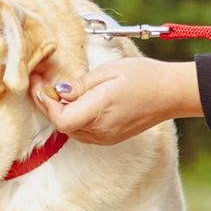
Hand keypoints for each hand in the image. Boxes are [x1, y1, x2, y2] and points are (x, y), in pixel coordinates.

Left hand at [29, 57, 201, 145]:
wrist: (171, 93)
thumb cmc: (144, 76)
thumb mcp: (109, 71)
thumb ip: (81, 84)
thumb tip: (58, 91)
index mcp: (101, 111)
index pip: (61, 118)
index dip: (46, 103)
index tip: (39, 84)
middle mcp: (102, 130)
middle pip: (62, 125)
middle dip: (47, 105)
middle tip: (39, 84)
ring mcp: (106, 137)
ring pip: (70, 130)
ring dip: (59, 112)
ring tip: (54, 91)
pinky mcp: (110, 138)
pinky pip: (82, 132)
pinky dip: (72, 118)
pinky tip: (73, 102)